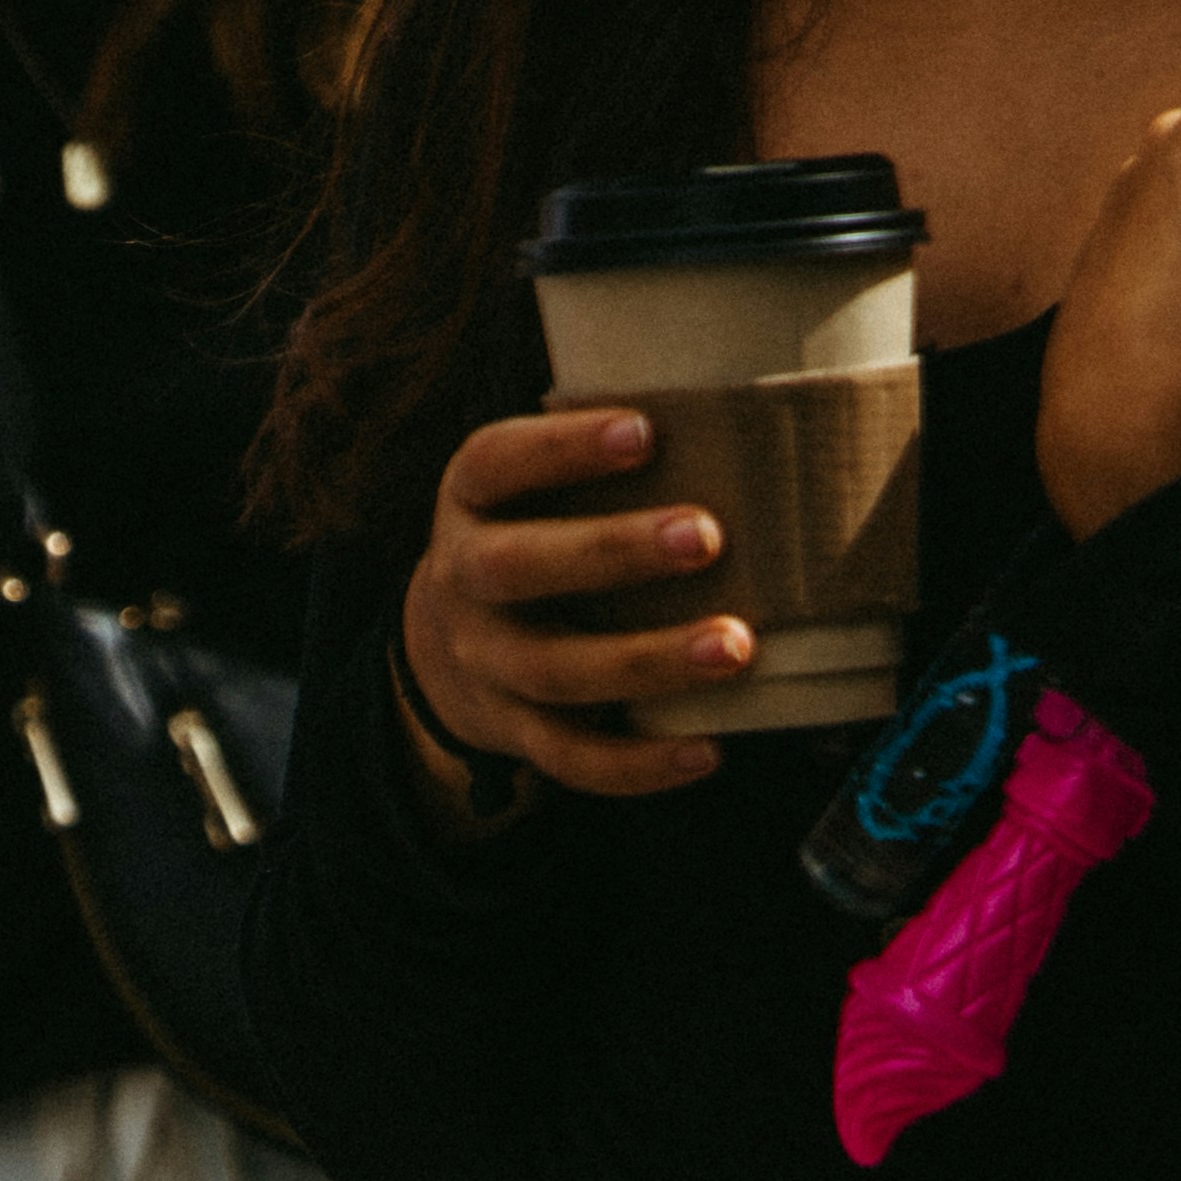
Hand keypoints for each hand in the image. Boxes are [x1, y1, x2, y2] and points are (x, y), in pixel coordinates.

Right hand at [401, 405, 751, 802]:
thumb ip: (597, 463)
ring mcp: (484, 663)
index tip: (645, 430)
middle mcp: (463, 580)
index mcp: (470, 501)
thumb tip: (741, 417)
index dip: (562, 449)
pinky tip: (708, 749)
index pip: (497, 463)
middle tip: (707, 536)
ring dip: (648, 660)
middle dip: (613, 552)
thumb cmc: (529, 538)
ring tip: (736, 647)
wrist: (439, 647)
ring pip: (555, 672)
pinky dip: (639, 764)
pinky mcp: (513, 730)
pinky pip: (571, 758)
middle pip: (520, 568)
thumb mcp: (529, 490)